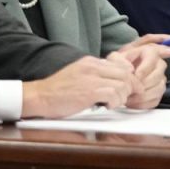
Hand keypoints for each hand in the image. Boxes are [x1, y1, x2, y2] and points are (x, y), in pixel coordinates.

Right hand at [22, 56, 138, 118]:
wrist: (39, 96)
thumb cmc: (57, 91)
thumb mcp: (78, 74)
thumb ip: (95, 75)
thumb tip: (113, 82)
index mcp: (91, 62)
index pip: (121, 65)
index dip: (129, 79)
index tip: (129, 89)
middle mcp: (93, 67)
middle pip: (126, 74)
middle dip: (130, 88)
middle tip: (125, 99)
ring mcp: (91, 78)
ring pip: (122, 84)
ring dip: (122, 97)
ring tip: (113, 103)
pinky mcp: (88, 92)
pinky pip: (113, 94)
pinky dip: (114, 103)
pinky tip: (106, 106)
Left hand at [107, 44, 169, 108]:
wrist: (119, 76)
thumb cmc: (118, 66)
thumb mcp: (114, 58)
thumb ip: (119, 60)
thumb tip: (130, 69)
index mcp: (149, 52)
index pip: (153, 59)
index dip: (145, 70)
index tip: (135, 77)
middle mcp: (158, 65)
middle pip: (159, 76)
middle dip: (144, 84)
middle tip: (131, 89)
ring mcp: (160, 80)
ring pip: (159, 89)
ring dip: (143, 96)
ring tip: (129, 97)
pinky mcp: (158, 93)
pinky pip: (156, 100)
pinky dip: (143, 103)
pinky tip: (132, 102)